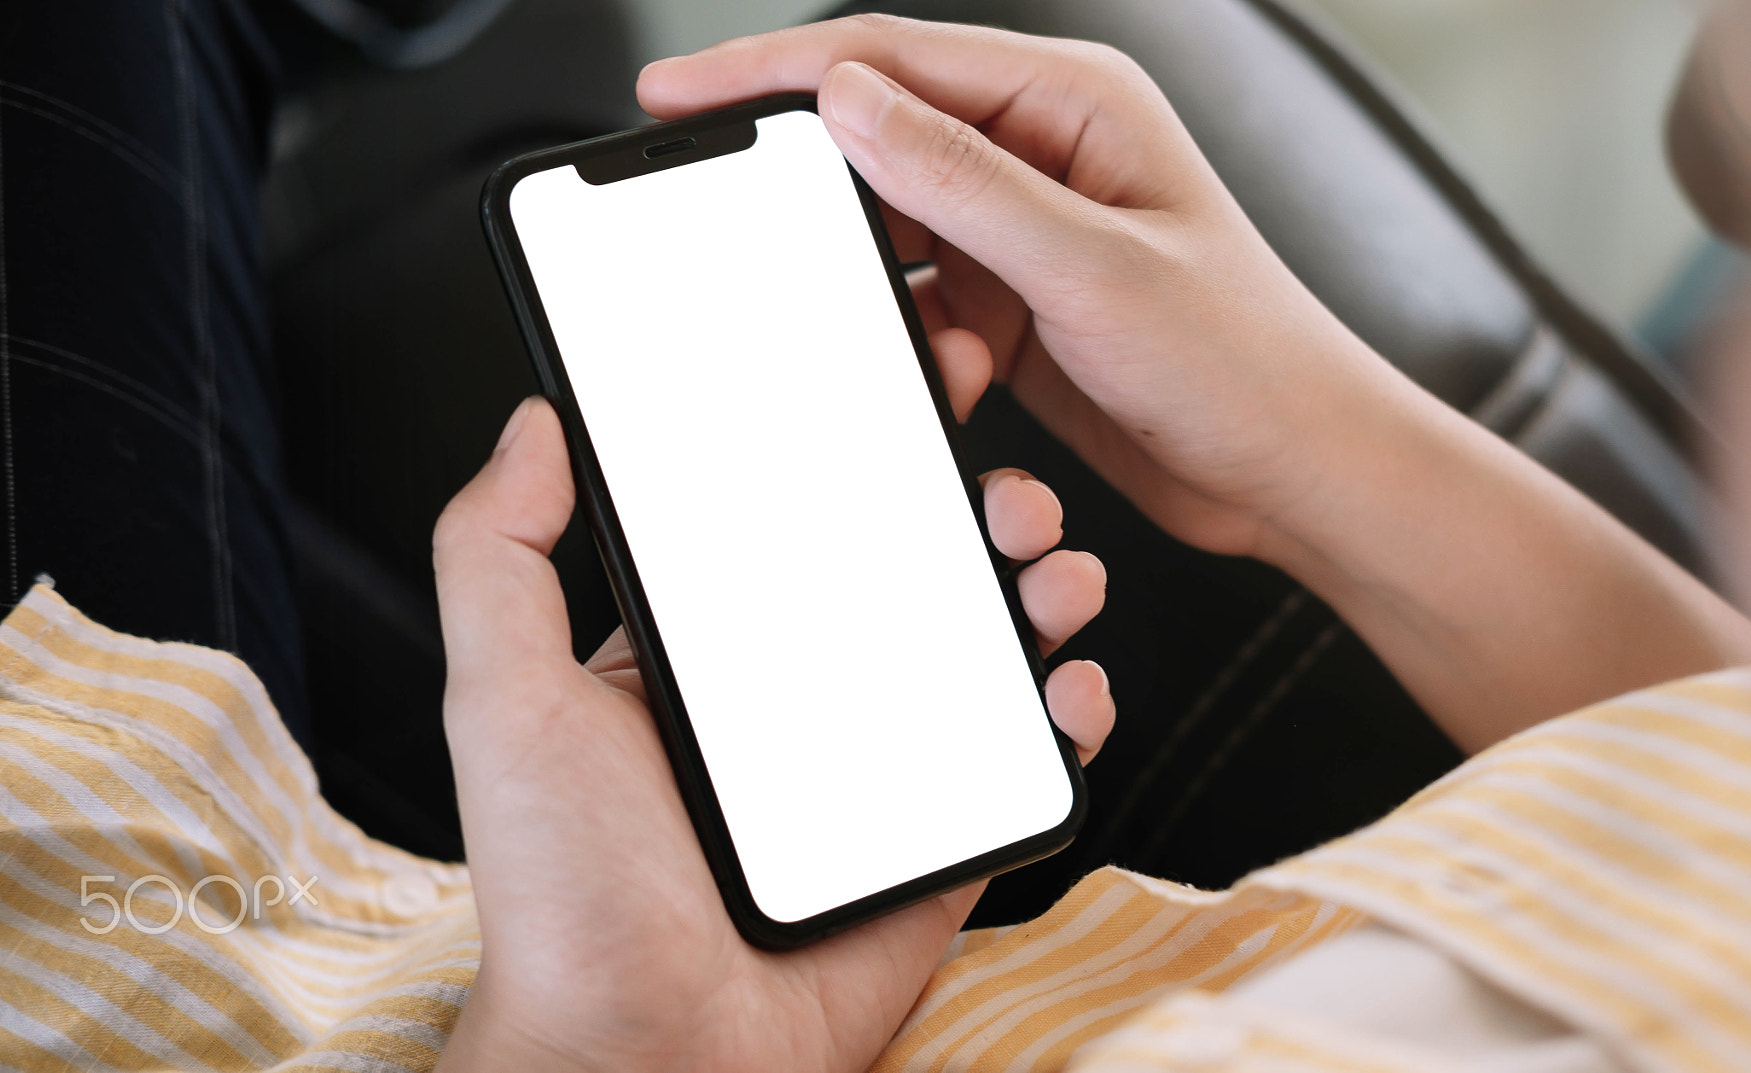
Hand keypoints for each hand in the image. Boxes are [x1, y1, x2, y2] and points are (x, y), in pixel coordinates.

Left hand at [432, 395, 1111, 1072]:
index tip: (914, 370)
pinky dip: (1068, 711)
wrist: (647, 1061)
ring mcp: (882, 767)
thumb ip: (496, 556)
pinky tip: (1069, 683)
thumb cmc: (564, 899)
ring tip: (1056, 566)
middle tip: (1002, 483)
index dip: (863, 437)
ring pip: (986, 648)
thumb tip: (533, 423)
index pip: (799, 513)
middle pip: (914, 566)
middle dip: (978, 502)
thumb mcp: (503, 702)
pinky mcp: (943, 839)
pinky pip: (1025, 758)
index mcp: (711, 653)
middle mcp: (803, 698)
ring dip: (1042, 585)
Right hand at [637, 16, 1750, 750]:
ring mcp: (1030, 234)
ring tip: (943, 350)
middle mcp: (1046, 153)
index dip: (773, 73)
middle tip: (751, 241)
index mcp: (1072, 102)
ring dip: (891, 299)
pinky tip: (962, 380)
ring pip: (898, 238)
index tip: (680, 96)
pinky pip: (928, 305)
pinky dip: (925, 346)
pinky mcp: (1022, 307)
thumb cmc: (1243, 360)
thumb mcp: (1089, 268)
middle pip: (884, 141)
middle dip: (824, 203)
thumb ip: (962, 180)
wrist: (1296, 473)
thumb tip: (847, 104)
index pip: (891, 57)